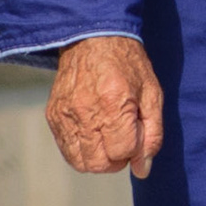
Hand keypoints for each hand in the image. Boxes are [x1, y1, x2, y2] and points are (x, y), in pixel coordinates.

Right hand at [46, 35, 164, 178]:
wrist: (92, 35)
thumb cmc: (128, 63)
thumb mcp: (152, 93)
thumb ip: (152, 134)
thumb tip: (142, 170)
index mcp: (114, 102)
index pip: (122, 151)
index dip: (134, 149)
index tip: (137, 133)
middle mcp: (85, 110)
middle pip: (99, 164)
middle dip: (116, 160)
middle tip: (122, 141)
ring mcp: (65, 113)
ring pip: (81, 162)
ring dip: (98, 159)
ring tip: (107, 138)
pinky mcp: (53, 114)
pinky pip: (66, 149)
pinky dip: (81, 149)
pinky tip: (92, 131)